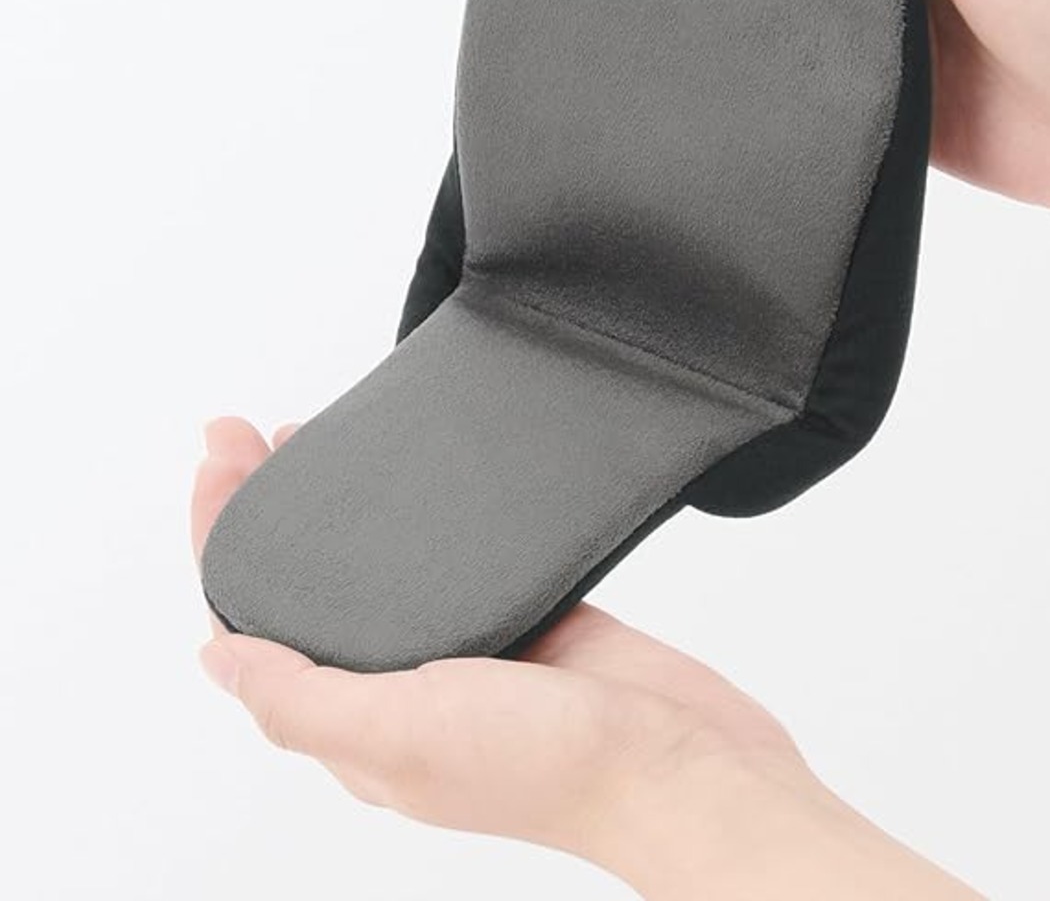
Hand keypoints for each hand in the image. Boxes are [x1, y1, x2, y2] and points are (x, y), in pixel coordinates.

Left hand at [195, 418, 978, 899]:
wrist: (684, 763)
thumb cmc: (552, 769)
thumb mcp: (403, 735)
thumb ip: (304, 699)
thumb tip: (215, 660)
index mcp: (358, 723)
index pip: (259, 623)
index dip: (225, 538)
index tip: (220, 457)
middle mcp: (402, 688)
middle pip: (311, 584)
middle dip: (270, 506)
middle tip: (245, 430)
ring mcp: (467, 648)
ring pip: (382, 567)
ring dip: (340, 505)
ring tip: (313, 438)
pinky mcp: (529, 616)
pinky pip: (460, 559)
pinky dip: (424, 515)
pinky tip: (419, 478)